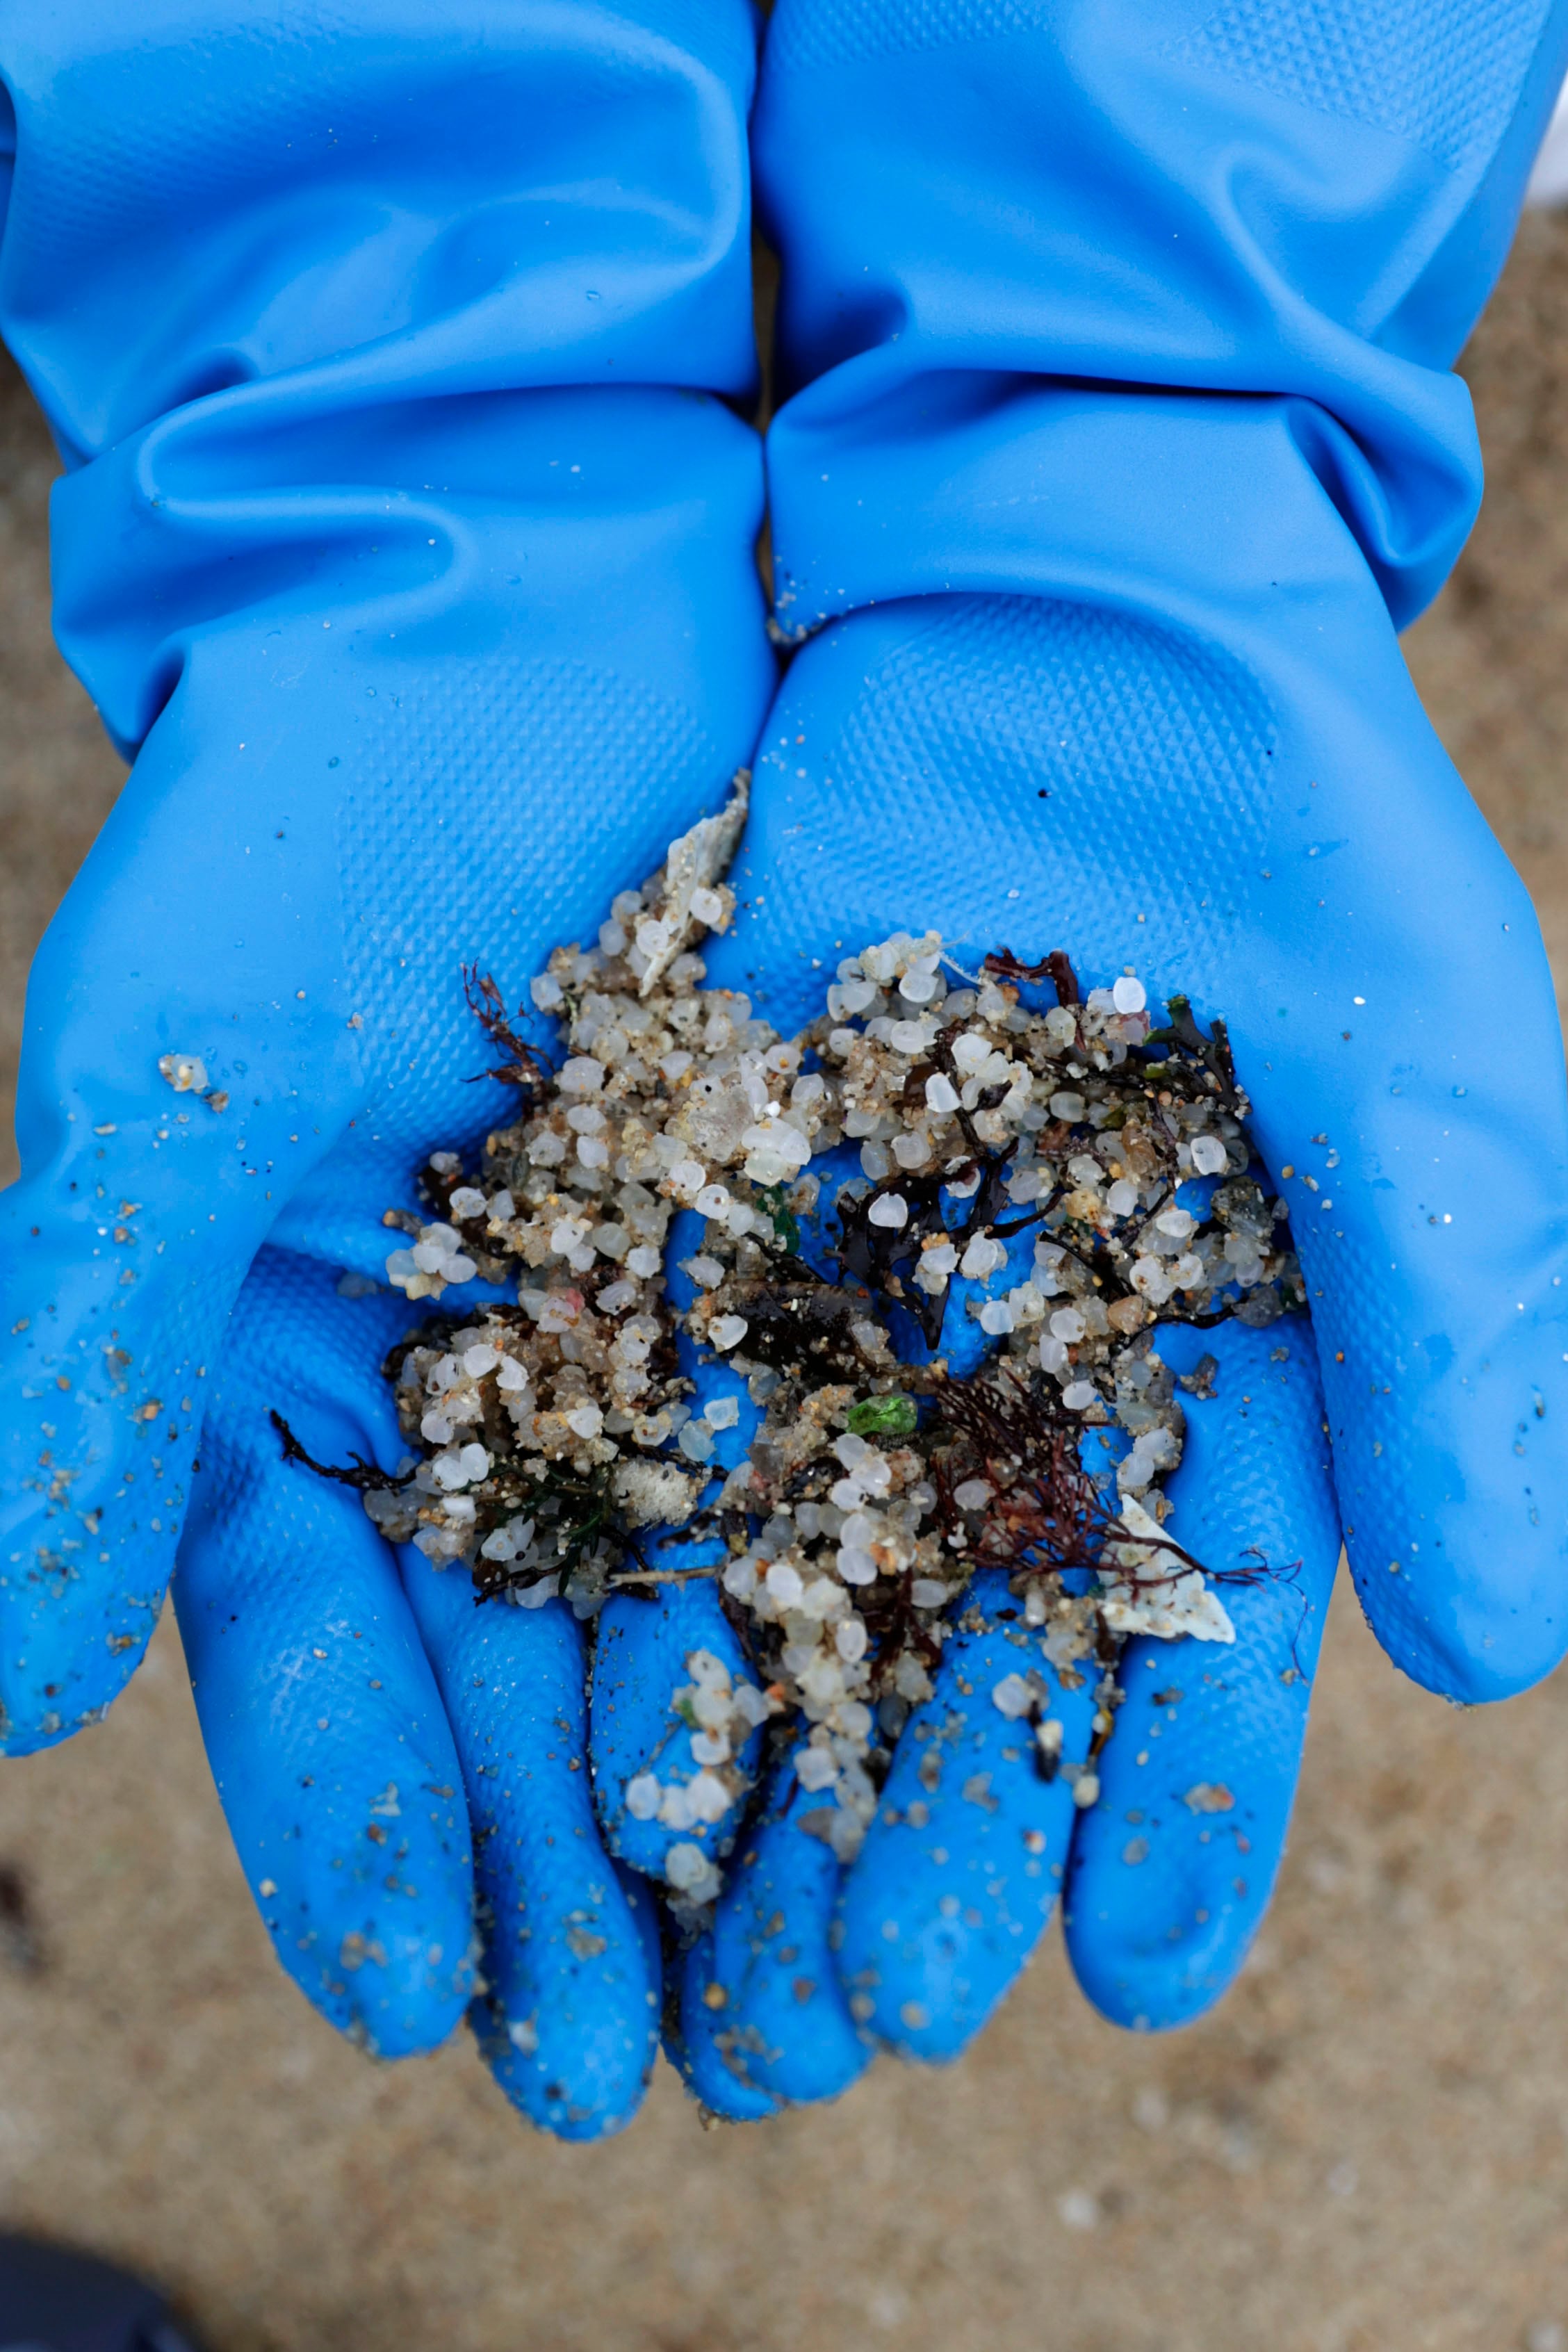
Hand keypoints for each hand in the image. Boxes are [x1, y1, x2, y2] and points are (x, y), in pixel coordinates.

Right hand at [0, 0, 770, 2135]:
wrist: (531, 583)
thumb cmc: (298, 810)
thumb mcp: (168, 1086)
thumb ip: (84, 1374)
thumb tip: (16, 1701)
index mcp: (287, 1366)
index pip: (307, 1650)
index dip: (358, 1827)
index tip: (425, 2001)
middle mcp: (481, 1379)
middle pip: (520, 1678)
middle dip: (575, 1873)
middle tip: (635, 2069)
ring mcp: (657, 1323)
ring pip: (703, 1603)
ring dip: (744, 1806)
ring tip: (797, 2002)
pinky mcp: (815, 1244)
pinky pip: (859, 1456)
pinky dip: (893, 1612)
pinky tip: (934, 1762)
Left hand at [621, 555, 1567, 2108]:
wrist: (1051, 588)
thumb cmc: (1287, 813)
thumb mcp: (1425, 1073)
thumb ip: (1465, 1350)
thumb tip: (1501, 1653)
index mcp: (1220, 1366)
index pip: (1206, 1637)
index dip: (1181, 1810)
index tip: (1136, 1976)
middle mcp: (1025, 1367)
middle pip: (968, 1642)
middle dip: (920, 1829)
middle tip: (863, 2019)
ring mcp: (852, 1297)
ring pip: (790, 1563)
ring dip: (748, 1751)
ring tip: (698, 1942)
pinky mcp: (703, 1206)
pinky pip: (654, 1400)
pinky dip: (620, 1548)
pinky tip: (574, 1702)